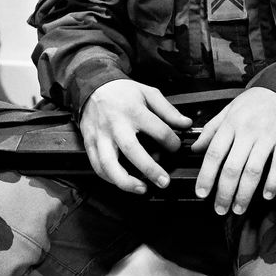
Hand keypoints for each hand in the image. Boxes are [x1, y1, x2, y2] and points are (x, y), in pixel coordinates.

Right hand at [79, 79, 191, 193]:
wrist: (92, 86)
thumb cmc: (121, 91)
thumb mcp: (147, 92)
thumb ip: (168, 110)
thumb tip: (185, 123)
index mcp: (133, 110)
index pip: (158, 130)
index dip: (171, 142)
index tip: (176, 147)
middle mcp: (115, 125)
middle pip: (131, 150)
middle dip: (149, 168)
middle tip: (164, 181)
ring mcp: (100, 136)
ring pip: (109, 164)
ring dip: (126, 181)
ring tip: (142, 189)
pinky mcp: (89, 144)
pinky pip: (97, 166)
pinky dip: (110, 179)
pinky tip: (123, 183)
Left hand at [190, 87, 275, 214]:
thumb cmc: (255, 102)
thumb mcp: (229, 109)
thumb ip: (211, 129)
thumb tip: (195, 149)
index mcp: (231, 124)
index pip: (214, 153)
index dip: (206, 176)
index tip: (201, 193)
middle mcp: (248, 131)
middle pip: (233, 167)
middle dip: (224, 192)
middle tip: (220, 209)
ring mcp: (268, 137)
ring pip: (254, 170)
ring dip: (245, 194)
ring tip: (238, 208)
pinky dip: (273, 183)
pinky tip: (266, 195)